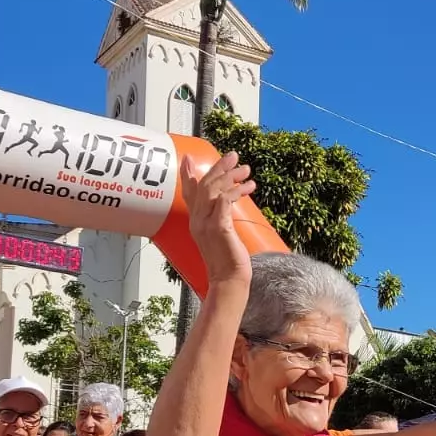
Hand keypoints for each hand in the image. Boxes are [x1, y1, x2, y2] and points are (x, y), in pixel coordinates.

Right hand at [180, 152, 256, 287]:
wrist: (228, 280)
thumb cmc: (227, 260)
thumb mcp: (220, 234)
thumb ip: (219, 217)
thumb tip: (225, 202)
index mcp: (196, 221)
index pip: (189, 193)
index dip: (188, 174)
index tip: (189, 158)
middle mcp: (197, 220)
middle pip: (203, 185)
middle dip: (219, 167)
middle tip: (234, 156)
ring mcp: (206, 224)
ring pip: (213, 190)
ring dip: (231, 176)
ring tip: (246, 170)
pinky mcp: (219, 228)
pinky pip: (224, 202)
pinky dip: (235, 192)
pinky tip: (248, 188)